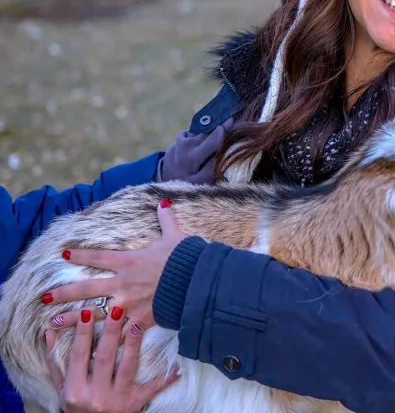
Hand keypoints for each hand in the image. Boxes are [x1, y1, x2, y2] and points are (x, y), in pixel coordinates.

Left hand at [44, 199, 186, 329]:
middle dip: (63, 292)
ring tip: (53, 323)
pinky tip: (89, 344)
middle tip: (43, 298)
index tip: (63, 253)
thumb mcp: (175, 237)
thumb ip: (167, 220)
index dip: (80, 254)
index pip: (98, 257)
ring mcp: (129, 304)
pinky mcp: (140, 321)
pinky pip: (118, 332)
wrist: (197, 283)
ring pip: (94, 313)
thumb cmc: (185, 259)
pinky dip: (104, 339)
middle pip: (86, 288)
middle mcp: (123, 283)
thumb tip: (165, 202)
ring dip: (72, 318)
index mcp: (129, 262)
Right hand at [44, 306, 179, 412]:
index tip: (86, 311)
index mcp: (75, 390)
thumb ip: (55, 362)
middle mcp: (95, 395)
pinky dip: (165, 379)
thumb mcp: (61, 388)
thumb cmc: (75, 407)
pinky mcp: (135, 404)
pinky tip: (176, 366)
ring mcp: (117, 400)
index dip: (81, 333)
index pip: (78, 356)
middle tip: (115, 309)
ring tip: (137, 324)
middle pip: (103, 358)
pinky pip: (152, 389)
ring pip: (127, 368)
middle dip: (109, 333)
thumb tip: (48, 332)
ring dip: (132, 345)